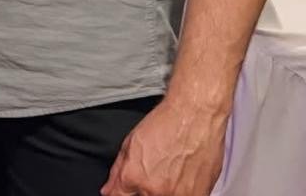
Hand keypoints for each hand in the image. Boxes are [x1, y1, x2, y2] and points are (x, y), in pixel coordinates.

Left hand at [101, 97, 226, 195]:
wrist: (195, 116)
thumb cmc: (165, 124)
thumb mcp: (130, 144)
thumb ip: (117, 171)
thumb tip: (109, 190)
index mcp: (134, 177)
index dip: (121, 192)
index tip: (126, 189)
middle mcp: (155, 191)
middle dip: (142, 191)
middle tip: (151, 175)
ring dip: (162, 191)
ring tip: (167, 173)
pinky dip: (181, 192)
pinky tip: (181, 178)